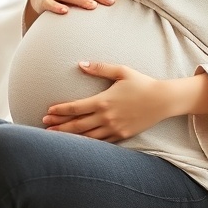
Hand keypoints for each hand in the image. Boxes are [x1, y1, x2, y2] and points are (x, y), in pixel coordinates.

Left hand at [41, 61, 166, 141]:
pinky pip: (100, 142)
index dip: (60, 110)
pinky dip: (87, 143)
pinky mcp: (122, 136)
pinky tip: (78, 144)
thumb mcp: (121, 71)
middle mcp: (106, 117)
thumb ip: (99, 68)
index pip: (76, 107)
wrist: (163, 100)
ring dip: (70, 137)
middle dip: (59, 125)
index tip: (48, 111)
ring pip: (87, 136)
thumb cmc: (142, 83)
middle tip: (45, 125)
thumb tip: (81, 64)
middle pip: (77, 124)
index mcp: (103, 101)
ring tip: (55, 137)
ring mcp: (114, 128)